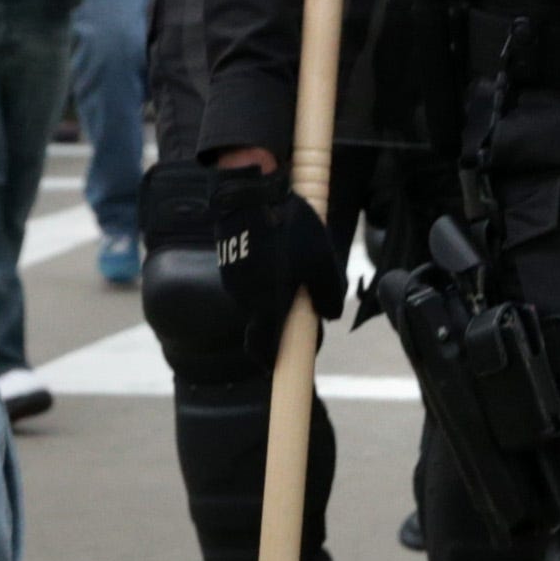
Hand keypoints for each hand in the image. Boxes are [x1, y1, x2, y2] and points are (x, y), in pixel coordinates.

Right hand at [210, 168, 345, 366]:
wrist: (248, 194)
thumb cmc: (288, 230)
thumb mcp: (322, 261)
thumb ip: (329, 294)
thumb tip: (330, 315)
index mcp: (267, 306)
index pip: (264, 350)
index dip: (274, 361)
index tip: (281, 366)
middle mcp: (245, 299)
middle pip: (263, 324)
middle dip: (281, 322)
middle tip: (302, 306)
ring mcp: (234, 280)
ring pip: (257, 298)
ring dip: (273, 293)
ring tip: (294, 265)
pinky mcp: (229, 261)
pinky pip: (249, 278)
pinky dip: (263, 274)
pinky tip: (276, 251)